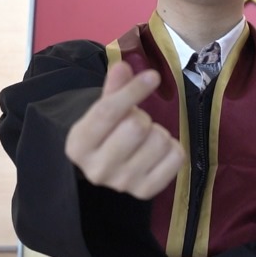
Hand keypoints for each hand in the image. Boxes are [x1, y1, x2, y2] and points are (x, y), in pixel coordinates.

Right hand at [64, 62, 183, 198]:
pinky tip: (158, 151)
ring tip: (146, 138)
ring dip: (159, 132)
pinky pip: (177, 157)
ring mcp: (122, 184)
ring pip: (160, 140)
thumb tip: (122, 66)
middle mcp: (96, 169)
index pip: (108, 112)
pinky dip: (173, 147)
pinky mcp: (146, 191)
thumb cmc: (107, 134)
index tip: (153, 76)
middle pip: (137, 126)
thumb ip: (113, 88)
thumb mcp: (103, 111)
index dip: (133, 90)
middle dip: (142, 116)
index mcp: (78, 145)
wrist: (107, 169)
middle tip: (137, 121)